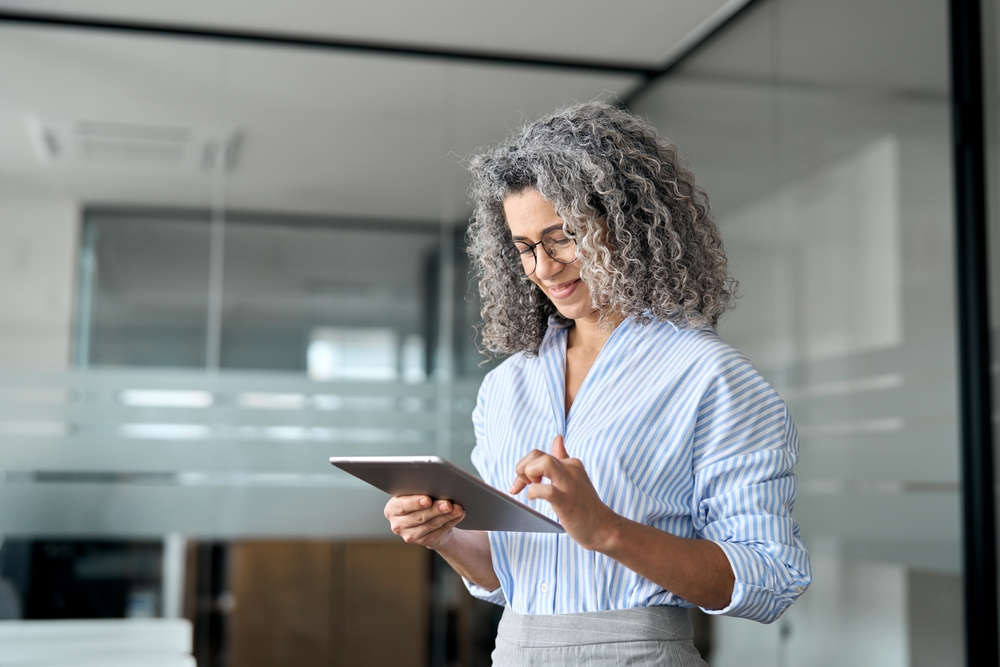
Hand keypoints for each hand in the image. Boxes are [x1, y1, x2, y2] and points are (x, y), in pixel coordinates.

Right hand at [384, 495, 464, 548]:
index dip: (415, 502)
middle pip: (418, 517)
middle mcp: (398, 524)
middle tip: (448, 504)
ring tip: (457, 508)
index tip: (428, 499)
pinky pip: (439, 531)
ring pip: (431, 525)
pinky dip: (451, 522)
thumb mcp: (413, 493)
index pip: (402, 505)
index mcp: (392, 509)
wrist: (424, 518)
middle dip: (435, 509)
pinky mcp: (424, 541)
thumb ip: (419, 490)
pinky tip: (458, 515)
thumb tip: (435, 485)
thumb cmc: (419, 500)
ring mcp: (410, 535)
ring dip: (446, 516)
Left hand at [510, 435, 619, 550]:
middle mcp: (570, 470)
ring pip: (543, 464)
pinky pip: (546, 490)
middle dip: (522, 468)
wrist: (604, 528)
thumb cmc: (585, 505)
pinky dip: (534, 492)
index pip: (539, 454)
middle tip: (524, 485)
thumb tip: (558, 438)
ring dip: (528, 475)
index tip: (521, 482)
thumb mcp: (575, 477)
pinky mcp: (566, 501)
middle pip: (537, 455)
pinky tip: (534, 499)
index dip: (524, 466)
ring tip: (530, 488)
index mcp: (571, 464)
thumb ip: (564, 458)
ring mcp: (569, 485)